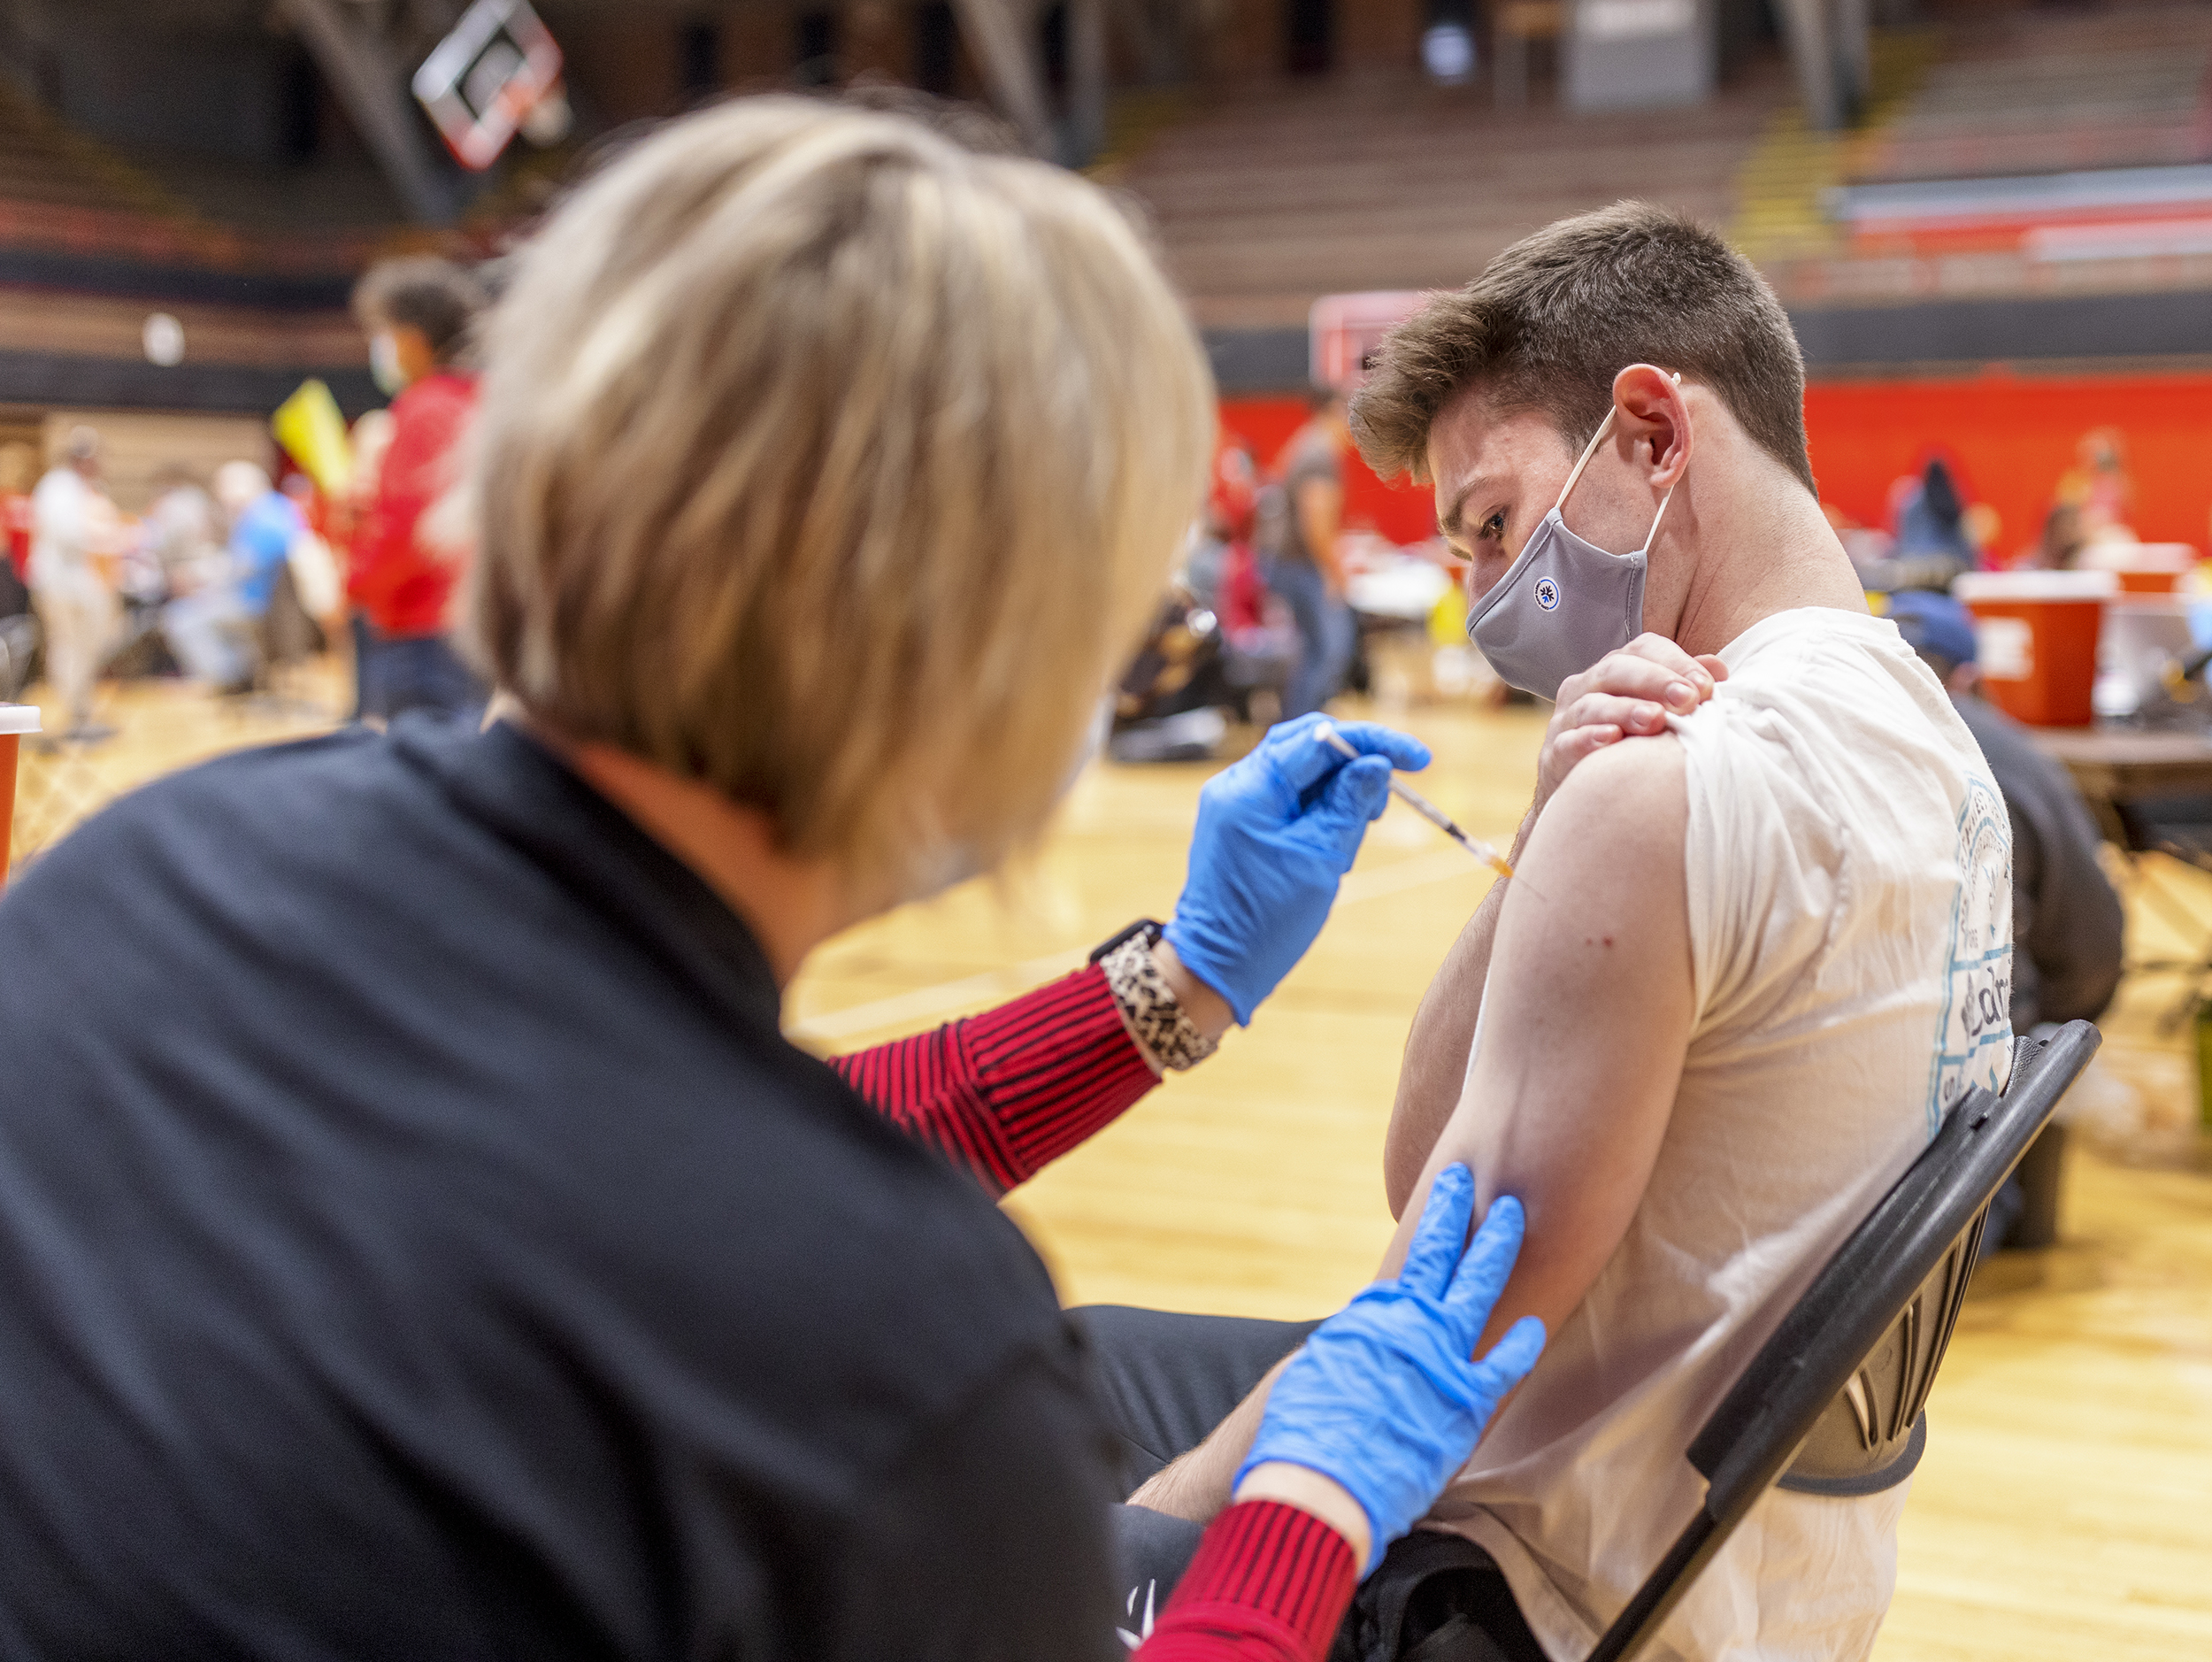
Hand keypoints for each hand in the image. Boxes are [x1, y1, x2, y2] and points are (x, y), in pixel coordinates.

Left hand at [1164, 712, 1430, 1024]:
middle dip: (1356, 760)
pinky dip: (1321, 806)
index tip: (1418, 759)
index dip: (1373, 742)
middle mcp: (1237, 785)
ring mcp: (1236, 801)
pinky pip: (1289, 795)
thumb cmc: (1265, 920)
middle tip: (1390, 796)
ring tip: (1361, 827)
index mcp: (1251, 789)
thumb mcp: (1321, 860)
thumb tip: (1377, 762)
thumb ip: (1350, 805)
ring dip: (1341, 786)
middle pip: (1308, 744)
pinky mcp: (1242, 820)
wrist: (1216, 965)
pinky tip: (1336, 837)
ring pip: (1301, 768)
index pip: (1320, 739)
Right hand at [1234, 1165, 1543, 1571]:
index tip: (1445, 1200)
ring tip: (1514, 1212)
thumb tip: (1357, 1341)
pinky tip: (1535, 1325)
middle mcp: (1408, 1323)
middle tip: (1470, 1177)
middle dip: (1456, 1210)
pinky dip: (1520, 1345)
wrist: (1319, 1482)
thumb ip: (1347, 1351)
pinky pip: (1503, 1366)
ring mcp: (1440, 1357)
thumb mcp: (1315, 1375)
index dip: (1429, 1229)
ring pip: (1477, 1286)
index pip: (1408, 1264)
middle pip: (1440, 1253)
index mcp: (1370, 1317)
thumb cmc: (1303, 1436)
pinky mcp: (1465, 1401)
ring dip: (1496, 1246)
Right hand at [1537, 634, 1724, 815]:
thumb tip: (1718, 669)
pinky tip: (1611, 739)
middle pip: (1616, 671)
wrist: (1586, 798)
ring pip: (1592, 705)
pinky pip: (1567, 743)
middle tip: (1688, 699)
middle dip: (1655, 682)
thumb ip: (1683, 688)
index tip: (1706, 686)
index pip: (1643, 650)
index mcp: (1614, 672)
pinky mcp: (1553, 756)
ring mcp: (1566, 721)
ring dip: (1625, 710)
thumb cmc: (1630, 746)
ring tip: (1655, 719)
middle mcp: (1586, 688)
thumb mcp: (1657, 713)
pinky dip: (1588, 739)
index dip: (1675, 662)